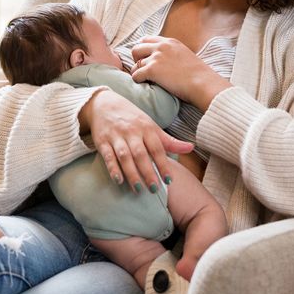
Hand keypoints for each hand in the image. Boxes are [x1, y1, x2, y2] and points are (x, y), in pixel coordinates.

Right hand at [79, 89, 193, 192]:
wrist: (103, 104)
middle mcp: (132, 132)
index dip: (163, 164)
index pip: (157, 148)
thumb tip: (191, 148)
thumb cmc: (132, 118)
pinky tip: (118, 180)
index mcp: (146, 128)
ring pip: (124, 156)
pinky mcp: (102, 141)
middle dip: (148, 172)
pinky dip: (113, 168)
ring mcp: (116, 136)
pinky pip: (108, 156)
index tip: (169, 180)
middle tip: (154, 189)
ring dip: (131, 173)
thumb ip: (169, 140)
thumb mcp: (151, 126)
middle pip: (141, 154)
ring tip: (139, 189)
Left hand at [130, 36, 229, 108]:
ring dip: (137, 71)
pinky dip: (137, 80)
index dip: (143, 50)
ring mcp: (156, 57)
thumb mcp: (185, 55)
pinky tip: (143, 84)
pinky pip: (136, 74)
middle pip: (137, 48)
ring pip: (135, 63)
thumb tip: (164, 61)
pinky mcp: (153, 70)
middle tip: (142, 69)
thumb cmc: (198, 74)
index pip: (146, 39)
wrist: (203, 83)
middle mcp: (161, 47)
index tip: (145, 59)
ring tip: (143, 79)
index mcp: (170, 42)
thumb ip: (172, 53)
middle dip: (136, 59)